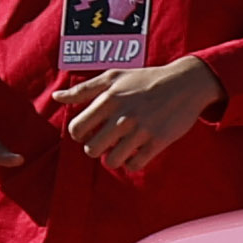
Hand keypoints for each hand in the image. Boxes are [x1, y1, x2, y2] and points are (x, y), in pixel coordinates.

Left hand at [52, 56, 220, 174]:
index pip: (76, 130)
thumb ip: (83, 89)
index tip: (91, 130)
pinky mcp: (158, 141)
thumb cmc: (145, 79)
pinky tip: (136, 152)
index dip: (80, 134)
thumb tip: (57, 97)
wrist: (185, 83)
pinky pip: (134, 165)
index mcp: (109, 98)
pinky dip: (131, 163)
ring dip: (113, 158)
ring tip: (120, 148)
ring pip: (111, 161)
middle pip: (91, 149)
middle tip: (106, 140)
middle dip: (96, 148)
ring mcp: (141, 130)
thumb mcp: (113, 77)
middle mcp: (123, 115)